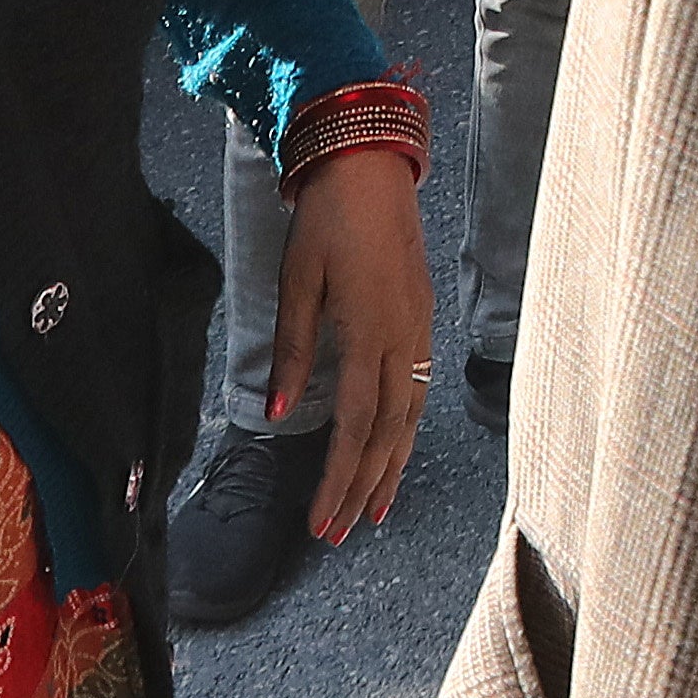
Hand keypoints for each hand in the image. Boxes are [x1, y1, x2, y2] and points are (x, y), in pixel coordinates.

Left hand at [265, 150, 433, 544]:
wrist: (372, 166)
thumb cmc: (329, 219)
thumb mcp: (297, 280)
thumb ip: (292, 350)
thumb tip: (275, 414)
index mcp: (369, 330)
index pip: (355, 424)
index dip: (338, 478)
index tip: (320, 520)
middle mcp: (403, 338)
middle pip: (387, 432)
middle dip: (363, 487)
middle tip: (340, 532)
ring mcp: (419, 329)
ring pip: (410, 416)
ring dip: (390, 468)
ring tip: (374, 511)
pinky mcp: (422, 319)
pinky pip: (419, 390)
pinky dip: (406, 431)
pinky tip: (395, 450)